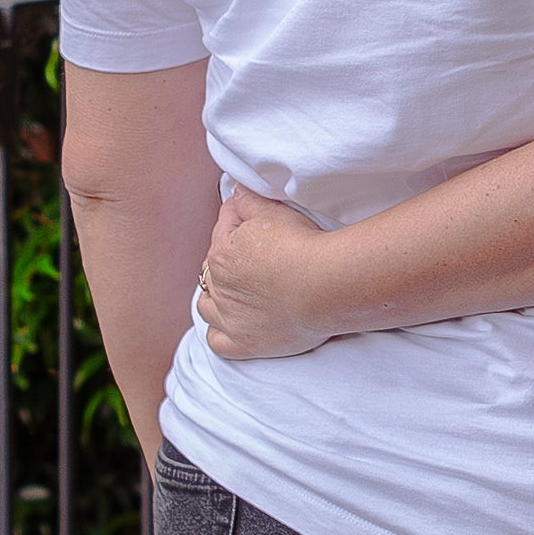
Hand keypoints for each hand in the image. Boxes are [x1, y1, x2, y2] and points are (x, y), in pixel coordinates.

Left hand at [194, 185, 343, 360]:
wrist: (327, 286)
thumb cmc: (304, 246)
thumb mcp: (274, 211)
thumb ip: (248, 199)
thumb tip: (235, 191)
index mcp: (221, 253)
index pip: (223, 230)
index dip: (239, 220)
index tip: (257, 218)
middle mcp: (218, 287)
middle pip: (213, 269)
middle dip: (226, 260)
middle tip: (254, 256)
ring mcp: (229, 318)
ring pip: (206, 306)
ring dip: (216, 296)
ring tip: (237, 291)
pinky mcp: (243, 343)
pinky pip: (217, 342)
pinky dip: (219, 334)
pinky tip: (231, 325)